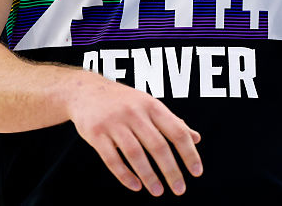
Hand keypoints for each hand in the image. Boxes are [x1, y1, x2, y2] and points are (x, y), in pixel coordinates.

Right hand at [66, 71, 202, 196]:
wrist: (85, 90)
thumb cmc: (123, 100)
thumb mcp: (149, 104)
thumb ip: (171, 121)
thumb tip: (196, 138)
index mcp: (151, 105)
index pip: (176, 131)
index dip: (188, 153)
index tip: (196, 173)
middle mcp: (133, 112)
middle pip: (157, 145)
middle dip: (171, 170)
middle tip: (180, 190)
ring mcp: (113, 122)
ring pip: (135, 154)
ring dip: (149, 176)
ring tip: (158, 191)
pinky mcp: (95, 133)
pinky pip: (112, 159)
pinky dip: (125, 175)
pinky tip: (136, 186)